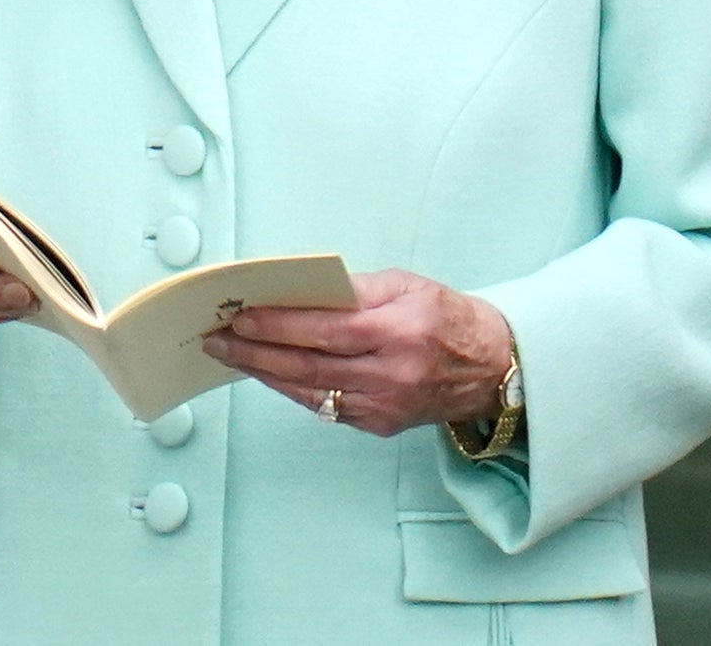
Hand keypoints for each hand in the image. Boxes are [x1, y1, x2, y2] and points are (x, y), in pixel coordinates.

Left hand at [202, 269, 513, 437]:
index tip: (241, 318)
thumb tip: (301, 291)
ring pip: (311, 391)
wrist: (492, 369)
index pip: (325, 330)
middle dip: (256, 353)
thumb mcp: (407, 285)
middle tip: (218, 341)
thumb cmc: (448, 318)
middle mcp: (391, 374)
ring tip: (232, 357)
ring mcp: (385, 405)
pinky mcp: (381, 425)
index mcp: (398, 332)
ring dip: (266, 374)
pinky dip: (294, 389)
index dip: (278, 325)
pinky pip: (327, 407)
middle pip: (309, 366)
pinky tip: (270, 374)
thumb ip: (355, 289)